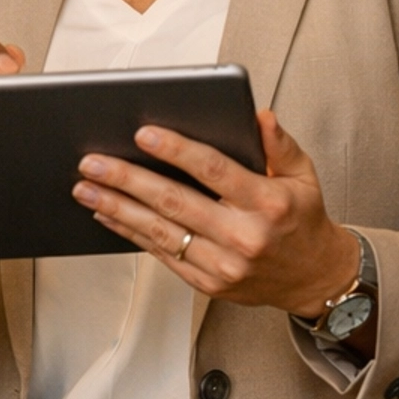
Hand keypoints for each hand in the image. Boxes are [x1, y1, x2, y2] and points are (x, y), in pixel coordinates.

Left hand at [73, 110, 362, 321]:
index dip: (176, 151)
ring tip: (86, 189)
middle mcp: (244, 237)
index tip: (144, 134)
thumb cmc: (302, 218)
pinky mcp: (209, 283)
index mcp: (267, 203)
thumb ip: (279, 144)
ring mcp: (224, 265)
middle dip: (128, 180)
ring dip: (117, 208)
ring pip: (161, 232)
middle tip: (93, 162)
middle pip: (175, 202)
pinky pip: (163, 255)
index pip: (214, 171)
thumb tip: (258, 115)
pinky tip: (107, 215)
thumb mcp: (303, 174)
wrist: (313, 277)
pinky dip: (131, 233)